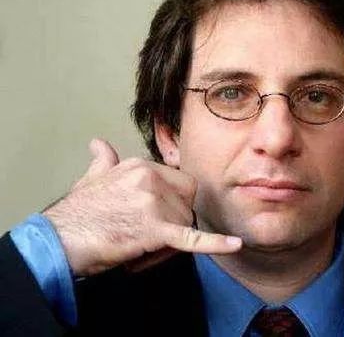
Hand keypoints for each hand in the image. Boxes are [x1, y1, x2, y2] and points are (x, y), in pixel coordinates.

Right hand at [43, 138, 241, 275]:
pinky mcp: (156, 230)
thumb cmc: (77, 213)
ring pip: (186, 225)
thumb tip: (98, 144)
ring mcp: (155, 203)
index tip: (155, 217)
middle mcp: (152, 179)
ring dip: (171, 242)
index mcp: (142, 166)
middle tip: (153, 236)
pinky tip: (234, 244)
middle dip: (177, 220)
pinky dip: (215, 244)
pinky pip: (192, 238)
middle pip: (188, 203)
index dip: (173, 204)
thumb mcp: (92, 179)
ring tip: (143, 249)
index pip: (180, 184)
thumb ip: (103, 160)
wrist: (59, 240)